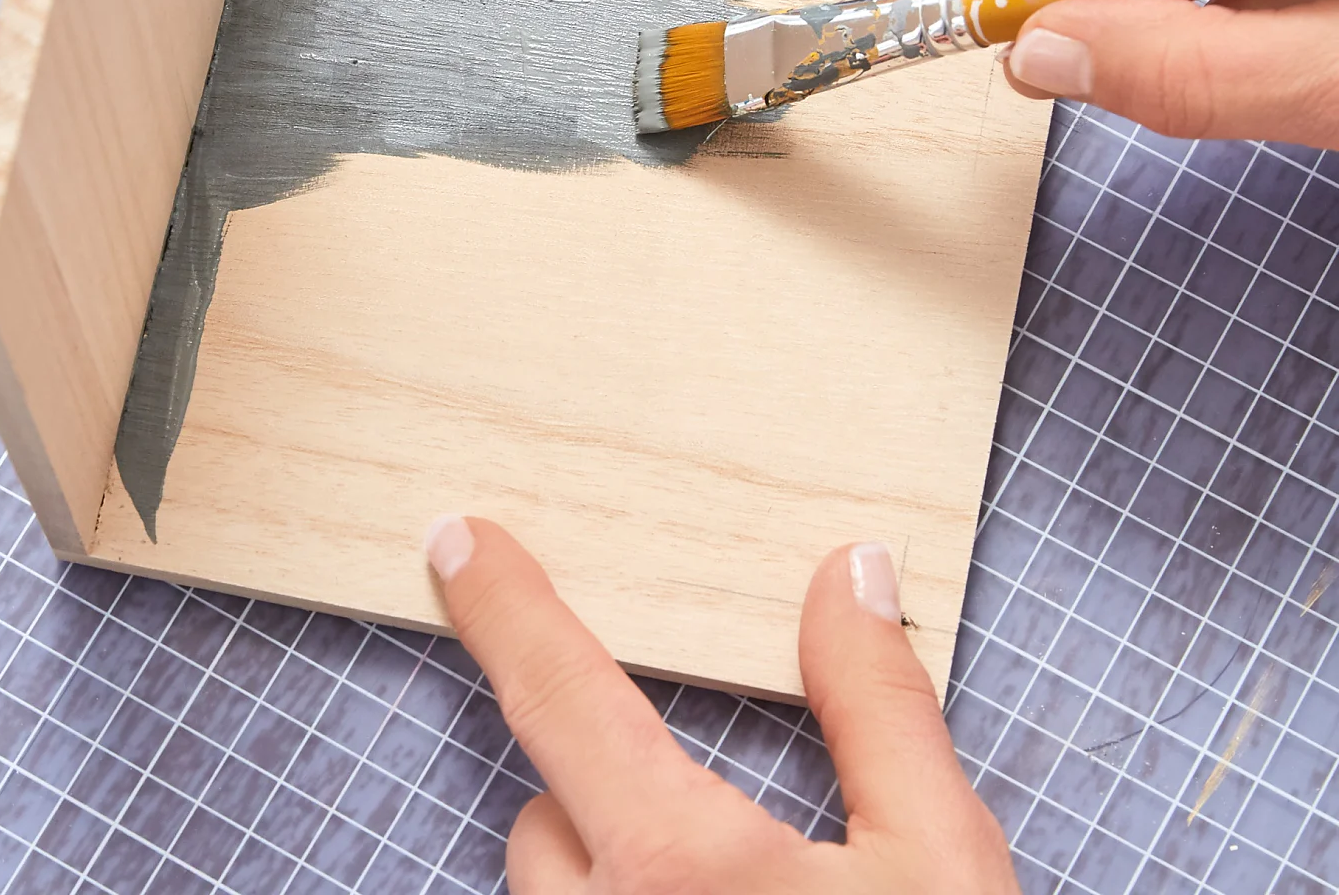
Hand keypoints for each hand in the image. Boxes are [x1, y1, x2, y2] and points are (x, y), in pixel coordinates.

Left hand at [425, 517, 1018, 892]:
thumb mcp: (942, 867)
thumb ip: (879, 708)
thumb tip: (850, 572)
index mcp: (683, 865)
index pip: (562, 690)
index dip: (506, 603)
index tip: (458, 539)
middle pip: (546, 820)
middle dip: (606, 805)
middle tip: (718, 852)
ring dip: (604, 893)